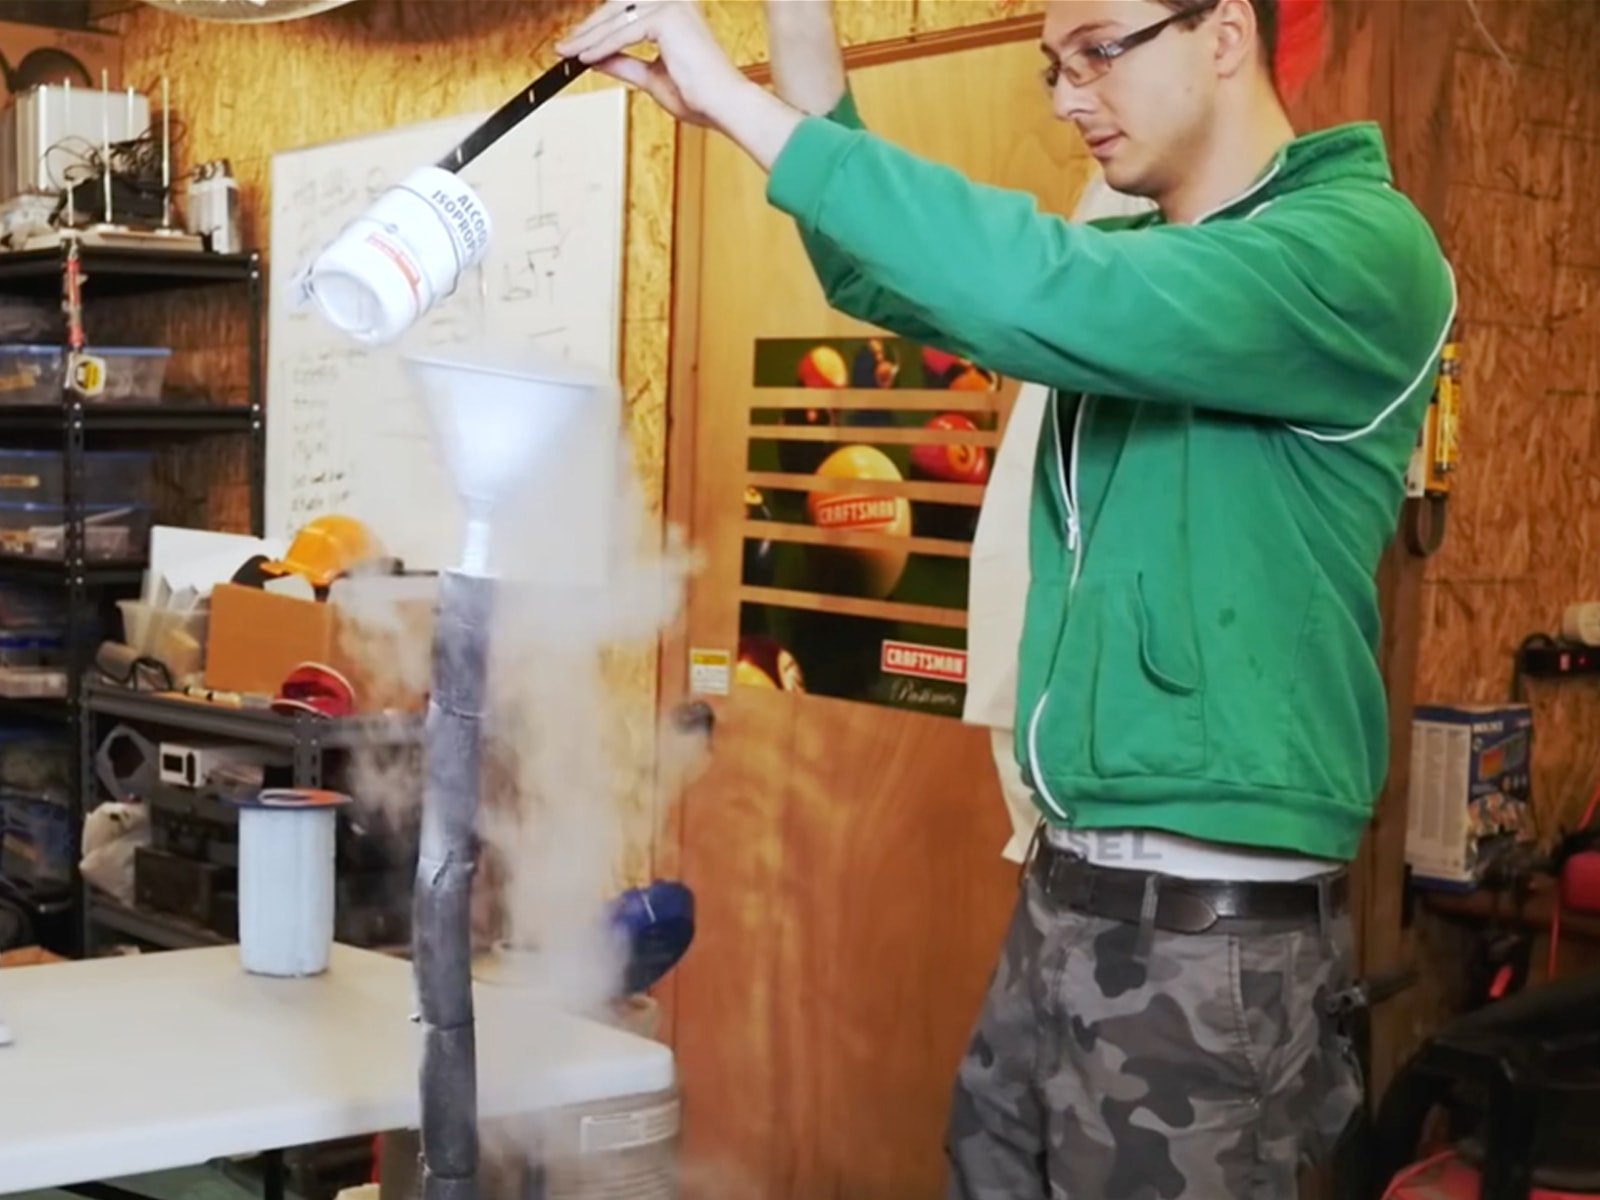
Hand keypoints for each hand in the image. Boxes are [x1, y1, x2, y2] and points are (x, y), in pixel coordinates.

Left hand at [555, 0, 750, 128]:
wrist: (722, 106)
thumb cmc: (698, 96)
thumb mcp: (650, 77)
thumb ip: (623, 63)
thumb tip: (595, 58)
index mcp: (674, 12)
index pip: (626, 13)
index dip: (598, 28)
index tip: (575, 44)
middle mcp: (674, 2)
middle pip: (617, 11)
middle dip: (588, 30)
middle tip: (564, 47)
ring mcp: (671, 6)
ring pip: (617, 21)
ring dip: (589, 38)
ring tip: (569, 53)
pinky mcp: (667, 18)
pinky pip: (624, 34)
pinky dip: (602, 47)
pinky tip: (585, 58)